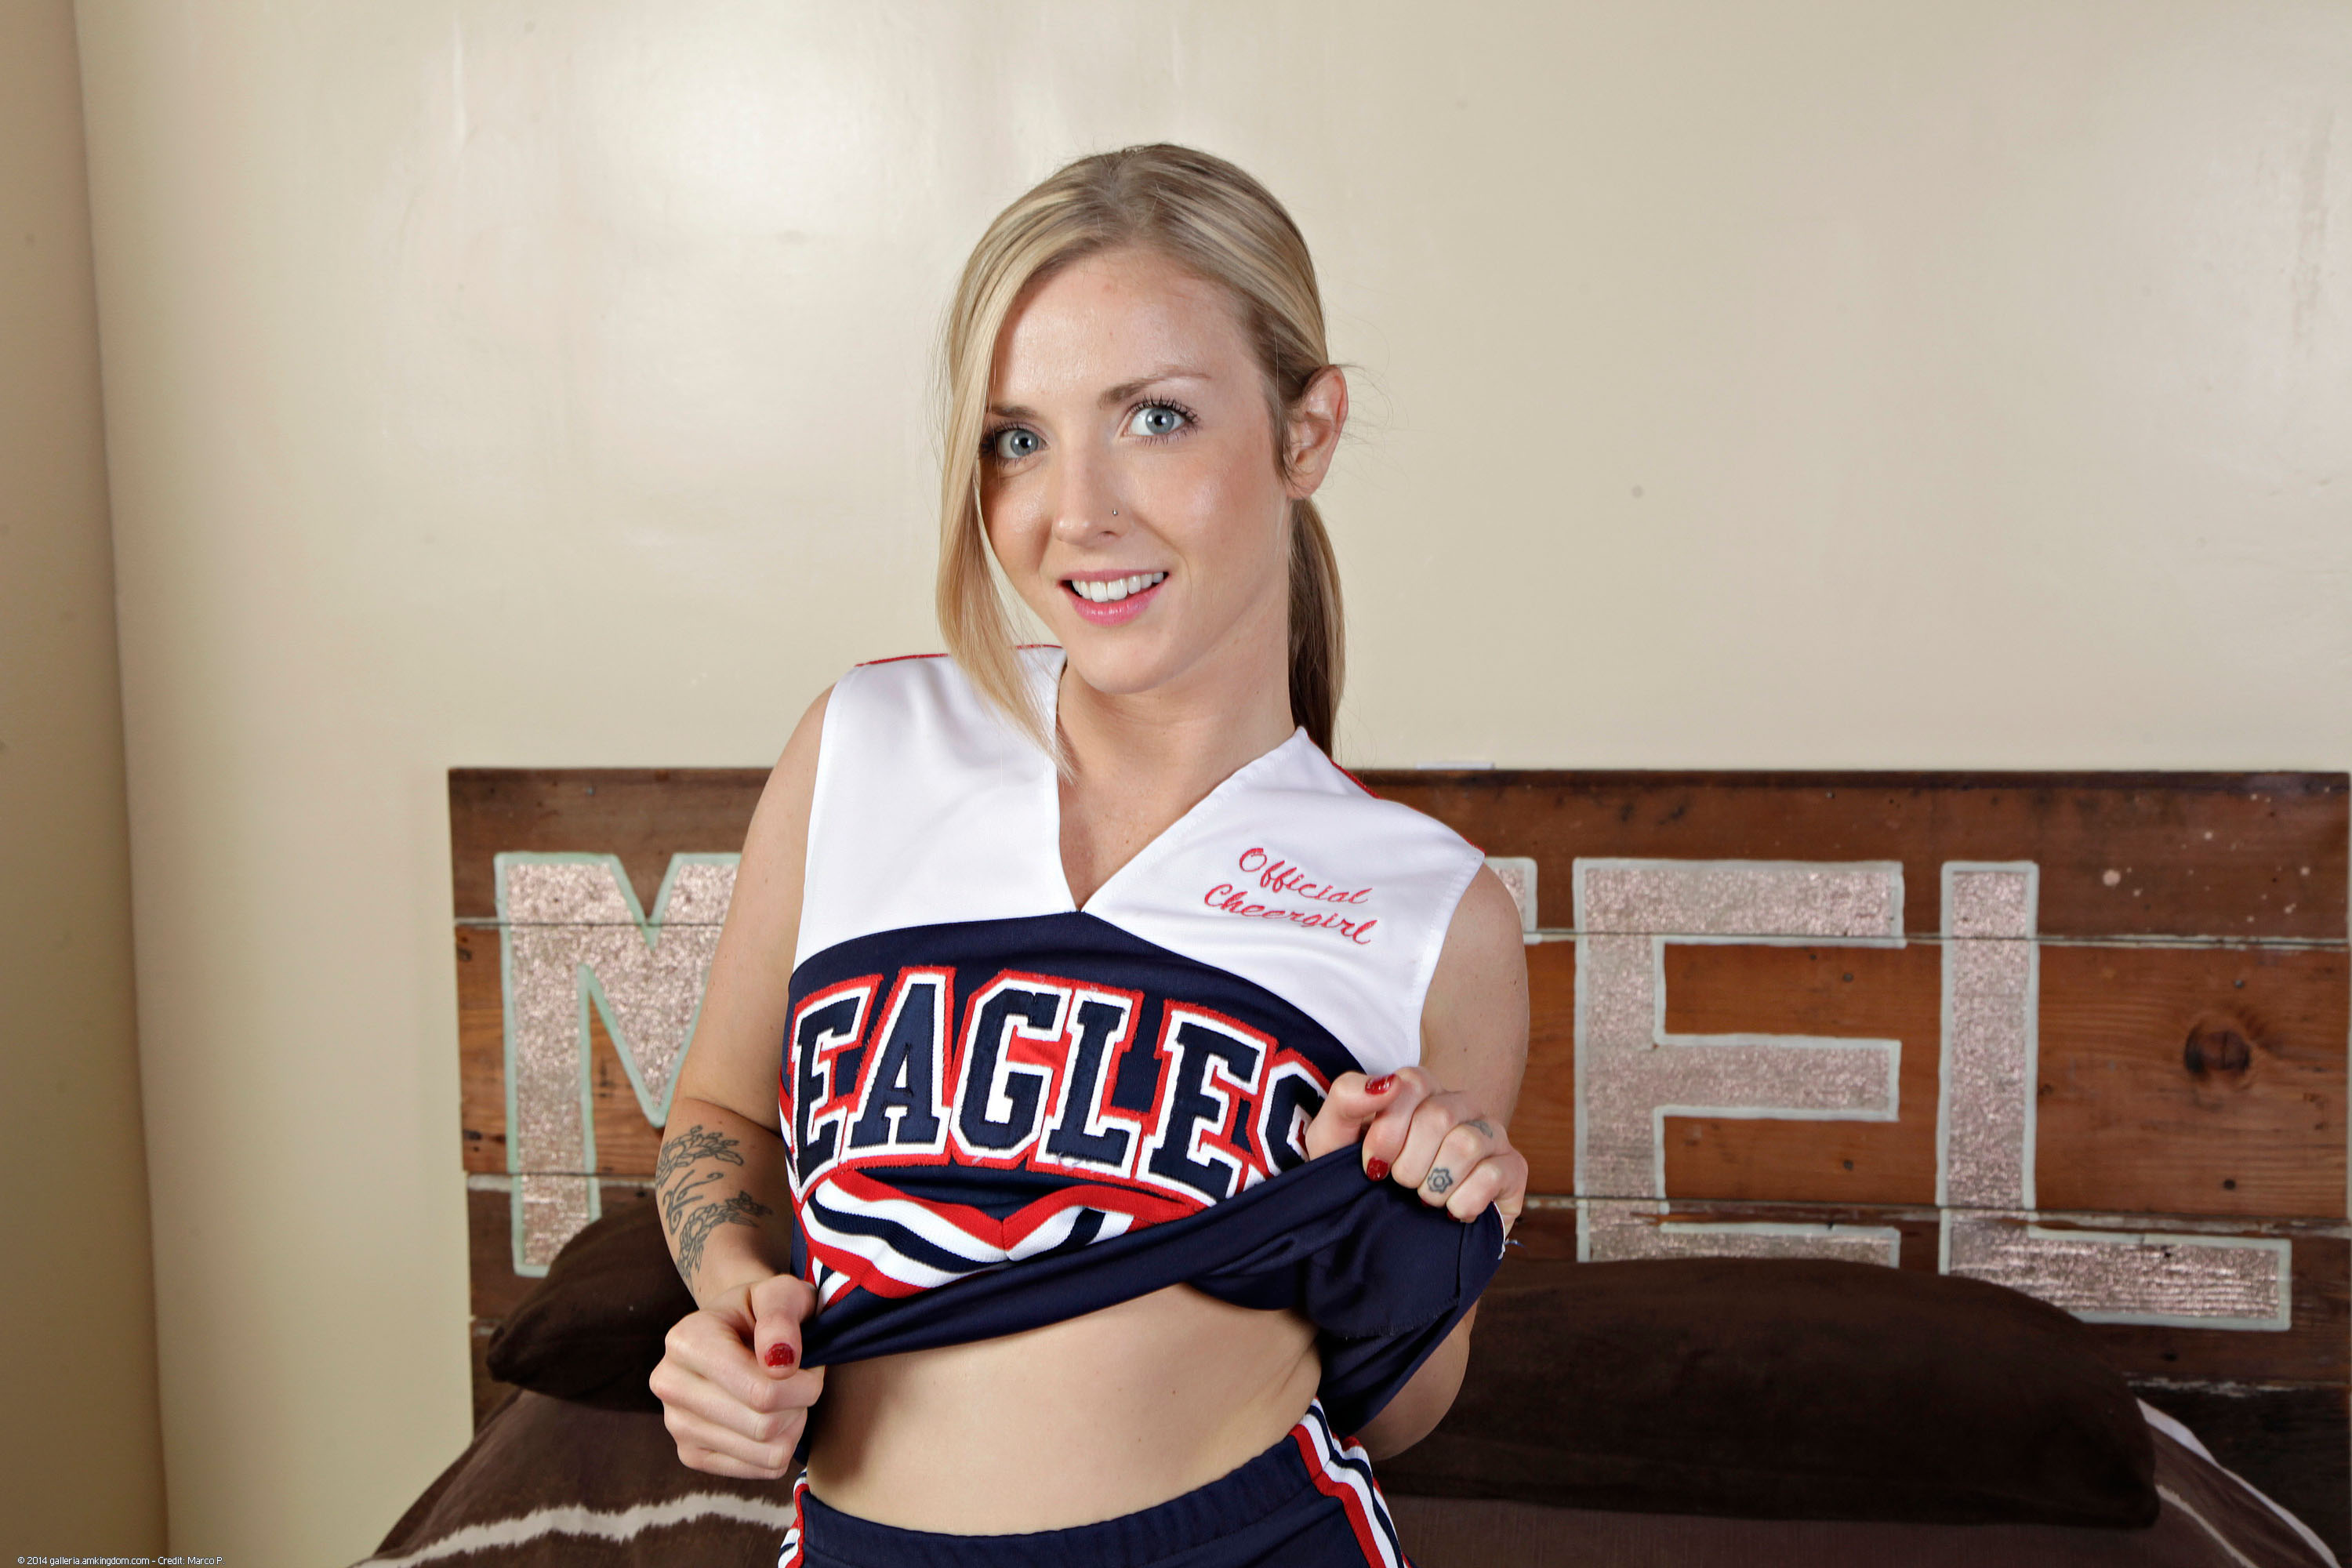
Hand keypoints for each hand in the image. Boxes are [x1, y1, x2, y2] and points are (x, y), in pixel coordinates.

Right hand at [649, 1271, 824, 1478]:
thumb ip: (783, 1315)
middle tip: (803, 1379)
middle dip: (800, 1404)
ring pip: (765, 1451)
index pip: (761, 1392)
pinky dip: (781, 1446)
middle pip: (764, 1425)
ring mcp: (676, 1425)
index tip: (810, 1362)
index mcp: (686, 1341)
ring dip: (793, 1425)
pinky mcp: (690, 1455)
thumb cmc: (762, 1311)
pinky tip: (773, 1416)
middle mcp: (670, 1385)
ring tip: (788, 1395)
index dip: (804, 1383)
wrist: (735, 1330)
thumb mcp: (780, 1293)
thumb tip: (779, 1362)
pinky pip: (761, 1469)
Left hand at [1304, 1067, 1526, 1236]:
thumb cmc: (1357, 1177)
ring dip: (1434, 1184)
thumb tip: (1386, 1082)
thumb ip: (1348, 1098)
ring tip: (1424, 1198)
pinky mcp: (1513, 1169)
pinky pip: (1495, 1174)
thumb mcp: (1332, 1137)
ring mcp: (1490, 1135)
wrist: (1380, 1228)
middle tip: (1400, 1184)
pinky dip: (1463, 1202)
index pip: (1412, 1083)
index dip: (1388, 1131)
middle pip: (1439, 1117)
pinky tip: (1451, 1212)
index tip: (1373, 1165)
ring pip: (1467, 1144)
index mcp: (1420, 1090)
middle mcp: (1460, 1105)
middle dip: (1408, 1165)